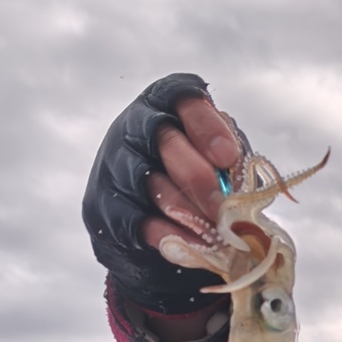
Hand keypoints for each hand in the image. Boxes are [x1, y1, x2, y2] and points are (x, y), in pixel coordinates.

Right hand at [82, 73, 247, 321]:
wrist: (165, 224)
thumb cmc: (200, 183)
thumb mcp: (219, 164)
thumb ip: (228, 163)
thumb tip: (237, 184)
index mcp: (168, 106)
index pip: (183, 97)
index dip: (206, 125)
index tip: (227, 157)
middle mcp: (137, 126)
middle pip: (166, 141)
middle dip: (198, 178)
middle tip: (222, 207)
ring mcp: (115, 163)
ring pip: (149, 181)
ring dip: (186, 210)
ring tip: (213, 232)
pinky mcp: (104, 204)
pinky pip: (134, 218)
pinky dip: (167, 233)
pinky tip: (192, 244)